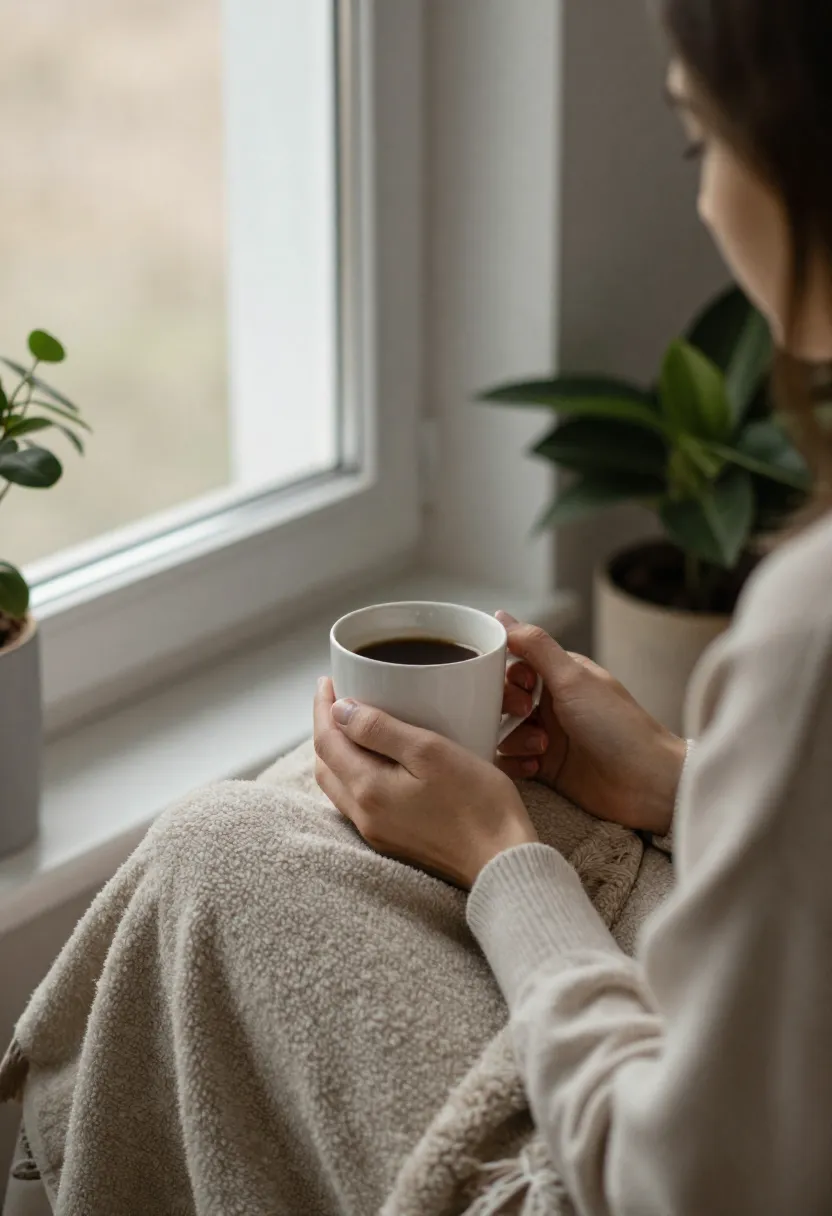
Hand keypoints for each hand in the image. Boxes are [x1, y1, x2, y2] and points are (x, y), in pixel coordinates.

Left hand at [313, 678, 538, 889]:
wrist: (503, 860)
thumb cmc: (477, 803)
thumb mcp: (430, 752)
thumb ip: (380, 730)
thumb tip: (340, 711)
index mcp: (367, 790)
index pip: (326, 741)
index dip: (322, 708)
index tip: (328, 681)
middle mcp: (364, 815)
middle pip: (326, 765)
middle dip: (326, 728)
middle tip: (336, 699)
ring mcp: (377, 832)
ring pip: (339, 785)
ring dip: (338, 753)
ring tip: (351, 726)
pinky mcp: (394, 840)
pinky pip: (358, 801)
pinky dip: (355, 774)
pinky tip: (375, 762)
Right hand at [496, 613, 685, 835]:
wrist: (647, 784)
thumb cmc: (618, 726)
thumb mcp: (573, 679)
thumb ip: (535, 646)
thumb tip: (501, 616)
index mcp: (560, 676)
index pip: (512, 665)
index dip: (506, 676)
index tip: (521, 687)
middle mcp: (551, 704)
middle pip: (502, 699)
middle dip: (506, 709)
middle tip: (528, 717)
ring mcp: (548, 737)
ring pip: (502, 732)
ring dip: (514, 740)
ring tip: (541, 748)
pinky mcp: (545, 768)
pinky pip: (510, 762)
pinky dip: (516, 765)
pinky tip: (537, 768)